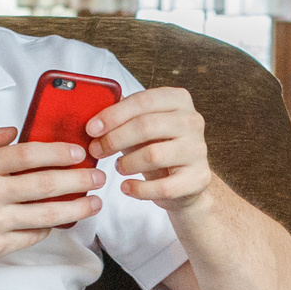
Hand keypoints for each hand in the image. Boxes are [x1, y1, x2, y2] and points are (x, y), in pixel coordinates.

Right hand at [0, 123, 101, 274]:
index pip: (27, 154)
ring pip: (46, 213)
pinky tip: (64, 220)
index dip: (58, 152)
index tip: (79, 152)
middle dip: (78, 179)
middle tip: (98, 177)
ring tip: (94, 202)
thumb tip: (13, 129)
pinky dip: (51, 227)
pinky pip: (34, 235)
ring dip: (76, 208)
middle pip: (44, 184)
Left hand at [88, 87, 213, 211]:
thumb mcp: (140, 126)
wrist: (184, 181)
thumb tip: (91, 116)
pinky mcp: (199, 178)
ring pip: (153, 155)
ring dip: (127, 163)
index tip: (91, 128)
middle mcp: (193, 121)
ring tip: (118, 167)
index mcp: (178, 100)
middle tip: (96, 149)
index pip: (143, 101)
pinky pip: (163, 187)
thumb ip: (121, 117)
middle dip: (115, 139)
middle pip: (146, 126)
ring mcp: (198, 150)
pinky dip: (139, 189)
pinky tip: (127, 187)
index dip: (113, 115)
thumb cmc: (157, 147)